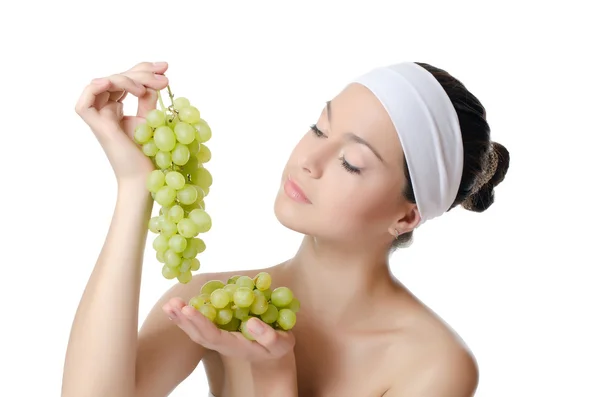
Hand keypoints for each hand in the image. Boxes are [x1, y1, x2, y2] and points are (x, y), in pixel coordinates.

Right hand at [74, 61, 169, 181]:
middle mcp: (104, 109)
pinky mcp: (96, 126)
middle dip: (142, 72)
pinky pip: (85, 101)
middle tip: (164, 75)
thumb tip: (154, 78)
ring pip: (106, 84)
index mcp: (115, 107)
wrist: (145, 178)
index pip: (125, 80)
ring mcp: (99, 117)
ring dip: (130, 79)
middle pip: (117, 78)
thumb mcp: (151, 119)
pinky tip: (122, 84)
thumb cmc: (148, 154)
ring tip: (154, 86)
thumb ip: (148, 97)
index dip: (143, 69)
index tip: (165, 67)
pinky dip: (98, 87)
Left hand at [163, 298, 295, 361]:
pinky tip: (177, 307)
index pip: (213, 336)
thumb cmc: (278, 347)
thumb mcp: (281, 343)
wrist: (274, 352)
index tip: (188, 309)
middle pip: (198, 335)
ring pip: (195, 332)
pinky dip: (186, 318)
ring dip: (181, 319)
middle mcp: (222, 344)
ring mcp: (218, 340)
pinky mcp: (218, 332)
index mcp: (235, 346)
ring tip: (169, 304)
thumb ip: (269, 336)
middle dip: (184, 320)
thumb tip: (251, 322)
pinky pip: (198, 327)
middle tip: (171, 304)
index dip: (200, 322)